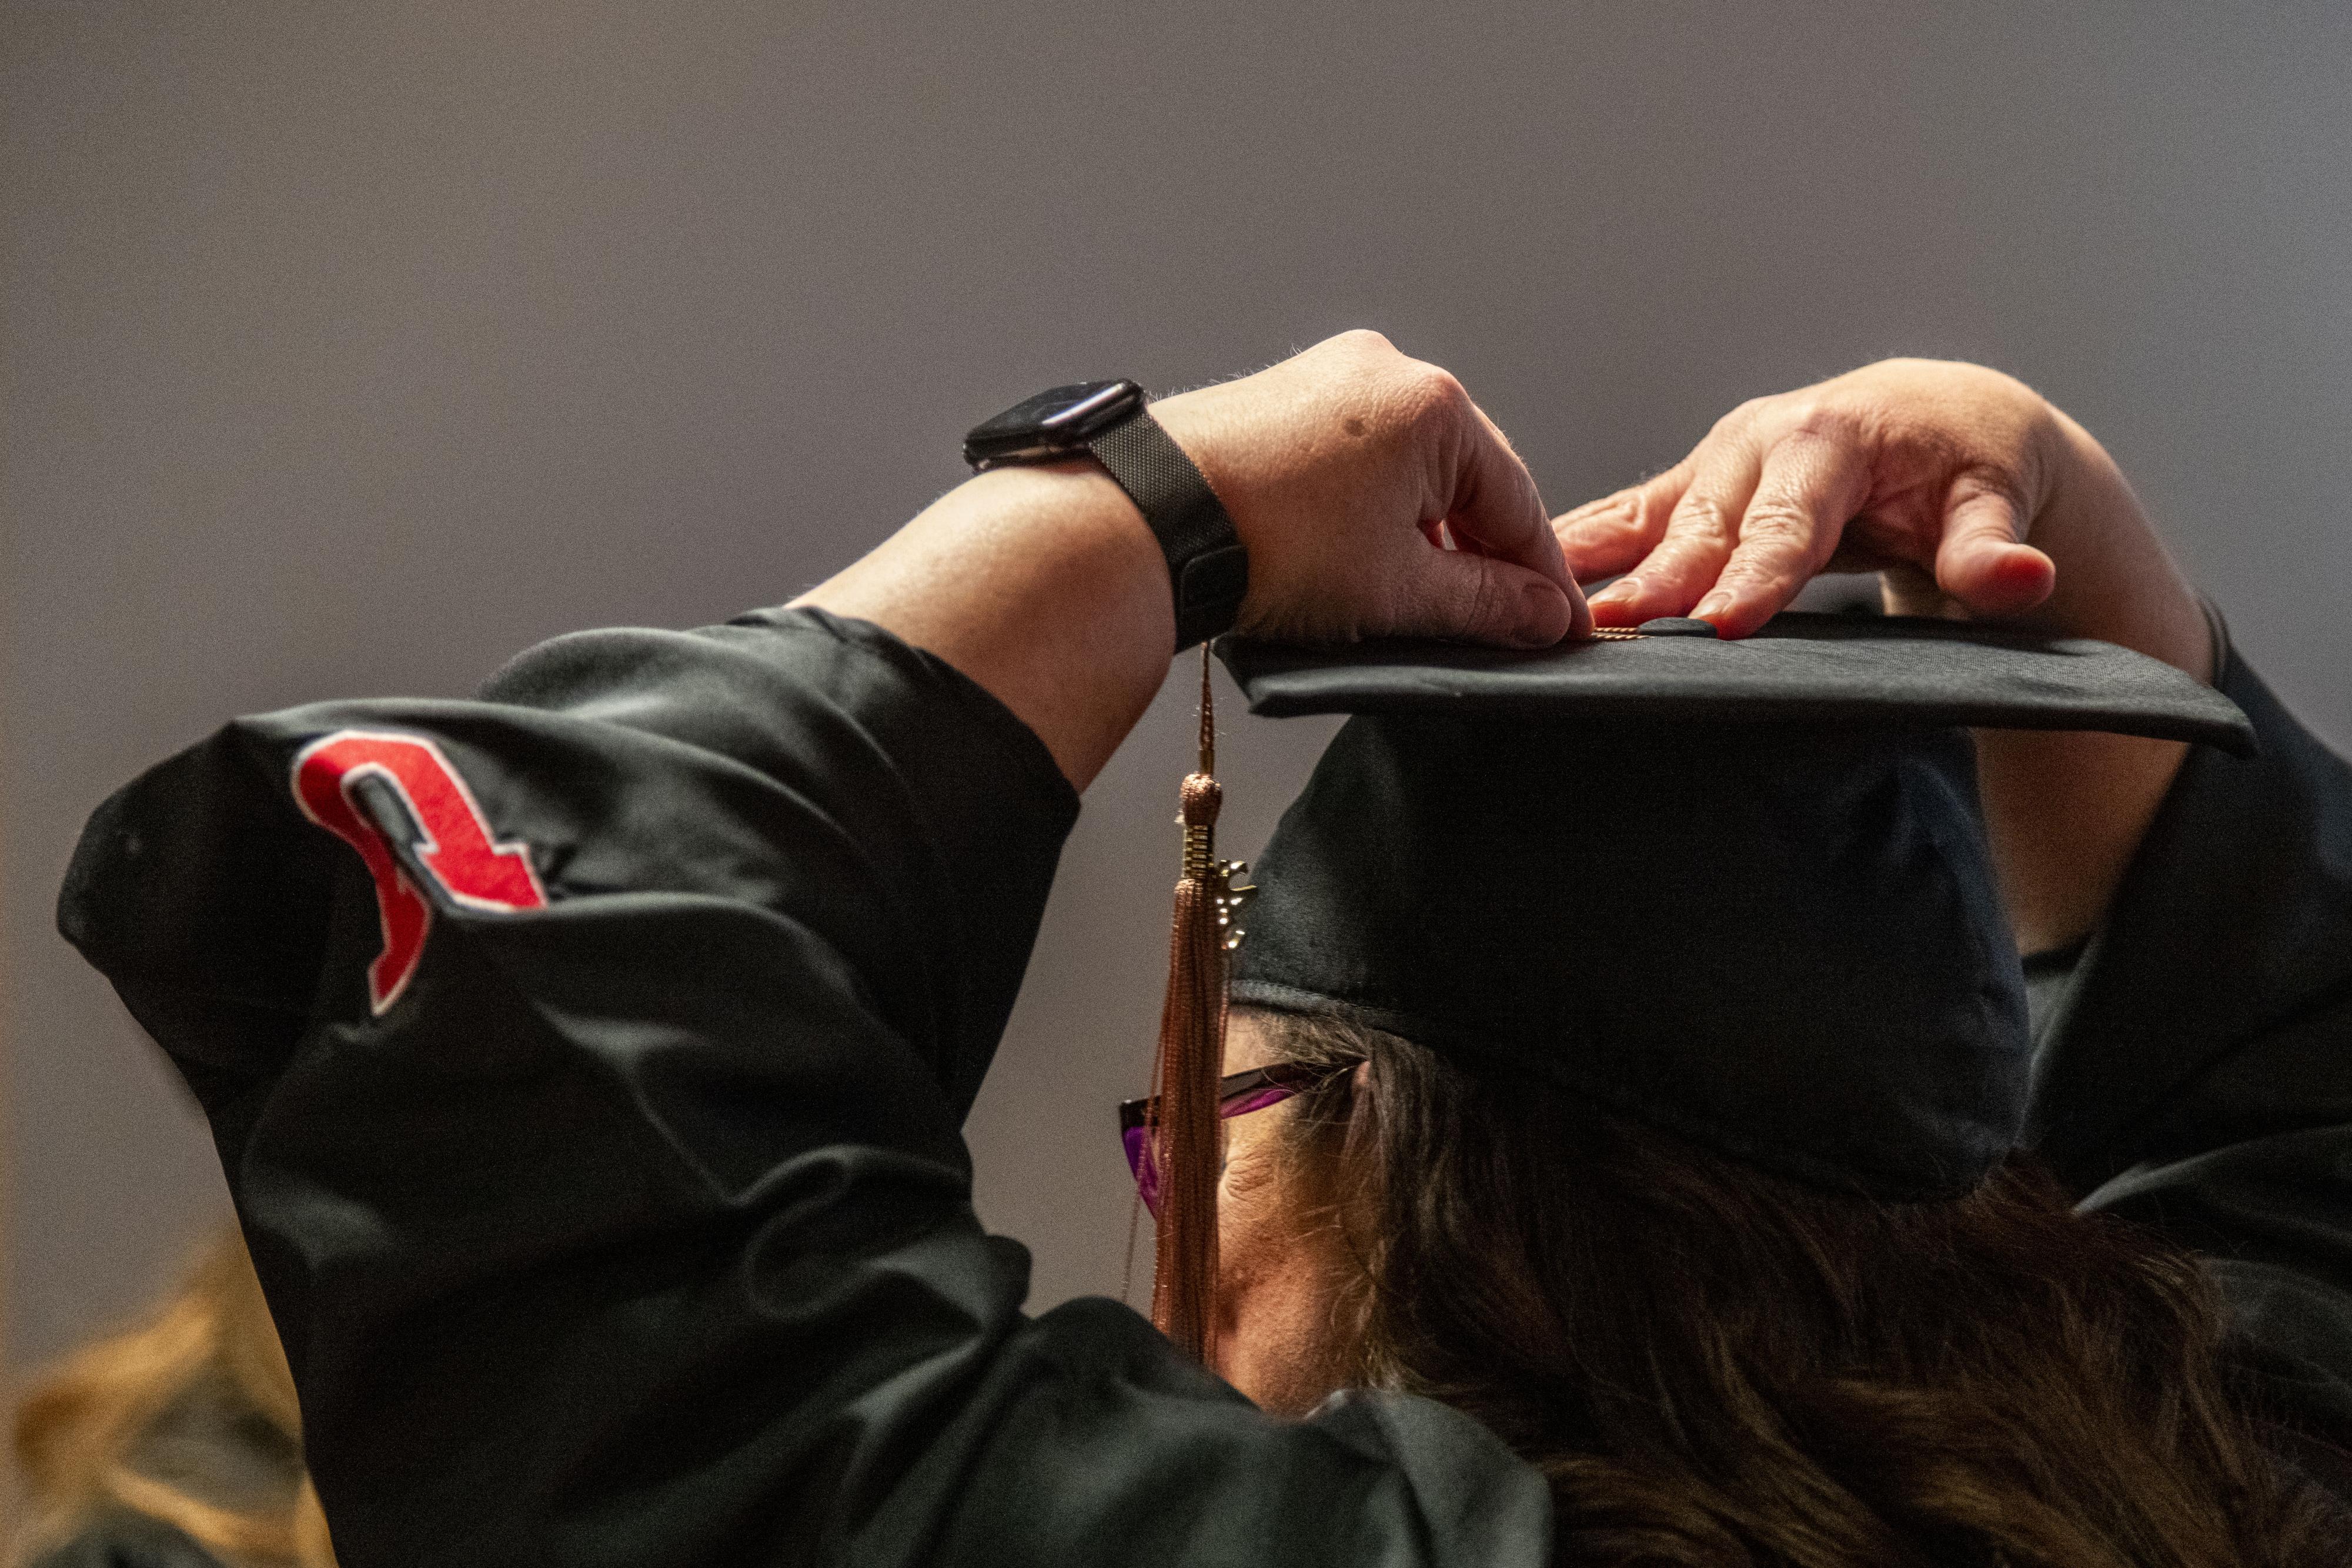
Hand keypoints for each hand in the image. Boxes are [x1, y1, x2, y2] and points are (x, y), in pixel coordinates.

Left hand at [1157, 330, 1586, 647]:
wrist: (1146, 521)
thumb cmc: (1266, 541)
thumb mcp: (1399, 591)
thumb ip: (1484, 603)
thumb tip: (1537, 613)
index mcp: (1433, 405)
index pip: (1517, 501)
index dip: (1541, 576)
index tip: (1556, 623)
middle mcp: (1383, 372)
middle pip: (1463, 477)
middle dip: (1479, 553)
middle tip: (1497, 621)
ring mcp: (1324, 379)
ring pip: (1405, 469)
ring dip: (1420, 534)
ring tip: (1417, 601)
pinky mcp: (1276, 400)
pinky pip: (1352, 458)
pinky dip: (1368, 510)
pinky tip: (1358, 560)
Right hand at [1549, 357, 2211, 950]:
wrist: (1941, 417)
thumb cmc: (1968, 467)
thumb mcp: (1995, 501)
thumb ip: (1993, 549)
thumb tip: (2022, 578)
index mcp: (1831, 438)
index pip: (1789, 524)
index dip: (1756, 577)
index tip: (1721, 625)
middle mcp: (1762, 438)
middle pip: (1704, 524)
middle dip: (1658, 578)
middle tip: (1610, 629)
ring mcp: (1717, 461)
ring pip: (1649, 518)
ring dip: (1594, 563)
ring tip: (1538, 603)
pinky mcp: (1691, 483)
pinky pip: (1623, 517)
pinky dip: (1575, 545)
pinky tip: (1522, 574)